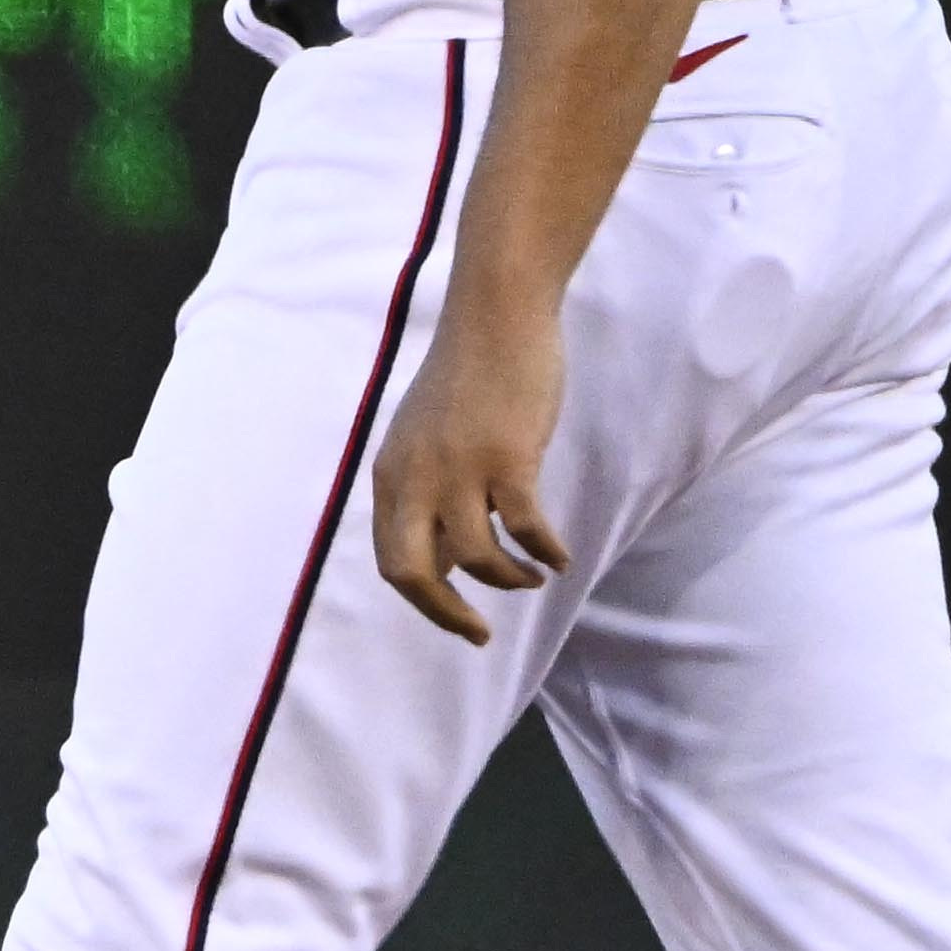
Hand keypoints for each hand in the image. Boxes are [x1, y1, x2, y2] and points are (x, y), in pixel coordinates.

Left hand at [367, 284, 569, 642]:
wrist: (495, 317)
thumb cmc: (468, 377)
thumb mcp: (426, 439)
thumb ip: (426, 491)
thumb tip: (443, 556)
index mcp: (391, 474)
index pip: (391, 560)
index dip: (423, 600)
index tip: (459, 620)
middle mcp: (414, 477)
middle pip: (412, 573)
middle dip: (446, 614)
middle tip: (481, 633)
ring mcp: (458, 468)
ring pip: (474, 557)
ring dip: (507, 579)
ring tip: (533, 578)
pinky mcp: (506, 457)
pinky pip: (524, 528)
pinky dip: (543, 551)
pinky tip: (559, 557)